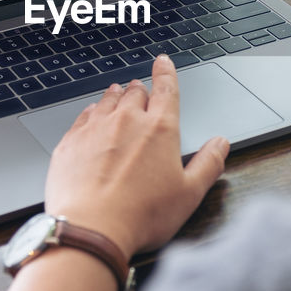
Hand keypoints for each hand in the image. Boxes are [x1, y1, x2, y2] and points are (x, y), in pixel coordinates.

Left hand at [44, 54, 229, 257]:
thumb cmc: (141, 215)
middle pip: (134, 92)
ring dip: (115, 95)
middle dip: (140, 88)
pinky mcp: (70, 141)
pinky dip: (91, 112)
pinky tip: (92, 116)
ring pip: (107, 100)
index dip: (165, 72)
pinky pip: (82, 116)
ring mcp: (95, 128)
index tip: (162, 62)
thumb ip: (208, 164)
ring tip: (117, 94)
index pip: (165, 88)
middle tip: (141, 88)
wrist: (90, 228)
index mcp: (159, 128)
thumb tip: (221, 143)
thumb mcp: (189, 194)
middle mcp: (126, 120)